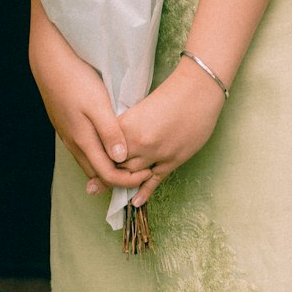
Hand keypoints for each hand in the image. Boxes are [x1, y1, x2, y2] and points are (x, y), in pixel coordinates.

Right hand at [29, 2, 152, 194]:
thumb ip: (109, 132)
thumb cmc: (76, 79)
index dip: (127, 181)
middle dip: (118, 178)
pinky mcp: (65, 124)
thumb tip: (120, 158)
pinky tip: (108, 143)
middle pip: (97, 173)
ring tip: (128, 159)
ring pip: (88, 160)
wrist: (49, 62)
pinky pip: (83, 148)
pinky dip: (98, 154)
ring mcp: (67, 134)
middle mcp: (73, 143)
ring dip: (107, 166)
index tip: (146, 175)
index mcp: (83, 141)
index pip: (107, 175)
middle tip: (140, 170)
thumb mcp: (97, 103)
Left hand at [97, 58, 224, 208]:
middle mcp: (140, 142)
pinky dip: (143, 192)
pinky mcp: (173, 160)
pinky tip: (135, 201)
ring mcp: (157, 153)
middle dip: (107, 171)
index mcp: (128, 125)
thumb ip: (128, 124)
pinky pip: (154, 181)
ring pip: (133, 175)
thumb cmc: (170, 91)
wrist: (198, 90)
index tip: (92, 159)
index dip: (98, 154)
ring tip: (115, 187)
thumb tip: (116, 139)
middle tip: (98, 180)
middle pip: (116, 164)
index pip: (105, 147)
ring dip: (123, 181)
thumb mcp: (141, 106)